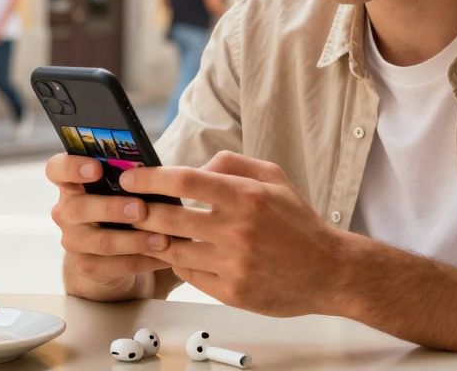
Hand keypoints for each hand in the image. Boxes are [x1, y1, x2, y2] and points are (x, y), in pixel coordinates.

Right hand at [45, 154, 170, 297]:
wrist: (112, 250)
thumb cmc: (122, 202)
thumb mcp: (121, 187)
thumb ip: (129, 177)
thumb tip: (154, 171)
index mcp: (71, 183)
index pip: (57, 169)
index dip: (72, 167)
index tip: (96, 168)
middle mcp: (66, 212)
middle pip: (79, 208)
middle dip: (112, 209)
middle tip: (141, 209)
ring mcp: (74, 241)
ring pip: (101, 242)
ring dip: (134, 240)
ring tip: (162, 239)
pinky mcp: (87, 267)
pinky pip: (115, 266)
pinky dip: (143, 261)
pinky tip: (164, 257)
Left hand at [124, 151, 345, 316]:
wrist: (329, 270)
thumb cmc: (298, 222)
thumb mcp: (273, 178)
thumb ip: (232, 164)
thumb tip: (195, 166)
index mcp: (246, 196)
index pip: (185, 180)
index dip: (151, 178)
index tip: (130, 178)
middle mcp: (237, 229)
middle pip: (170, 217)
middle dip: (141, 211)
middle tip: (127, 207)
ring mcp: (234, 264)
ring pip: (174, 249)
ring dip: (155, 239)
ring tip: (147, 231)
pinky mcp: (232, 292)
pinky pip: (189, 275)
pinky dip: (178, 263)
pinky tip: (177, 254)